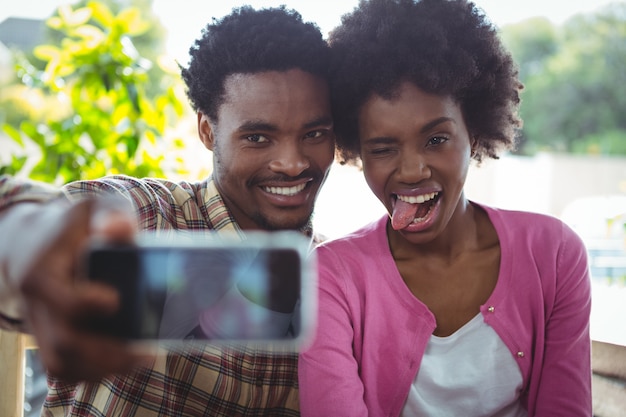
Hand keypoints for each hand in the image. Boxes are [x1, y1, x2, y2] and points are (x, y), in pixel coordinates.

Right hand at [4, 198, 152, 380]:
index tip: (115, 300)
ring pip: (61, 363)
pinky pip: (63, 368)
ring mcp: (40, 325)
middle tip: (146, 352)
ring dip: (103, 369)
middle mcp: (36, 305)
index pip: (60, 299)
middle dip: (107, 353)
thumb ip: (110, 214)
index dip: (86, 304)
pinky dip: (92, 372)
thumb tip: (122, 230)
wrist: (33, 241)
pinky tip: (124, 363)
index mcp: (42, 273)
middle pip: (63, 343)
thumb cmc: (72, 224)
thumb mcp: (91, 208)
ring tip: (141, 360)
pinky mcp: (49, 337)